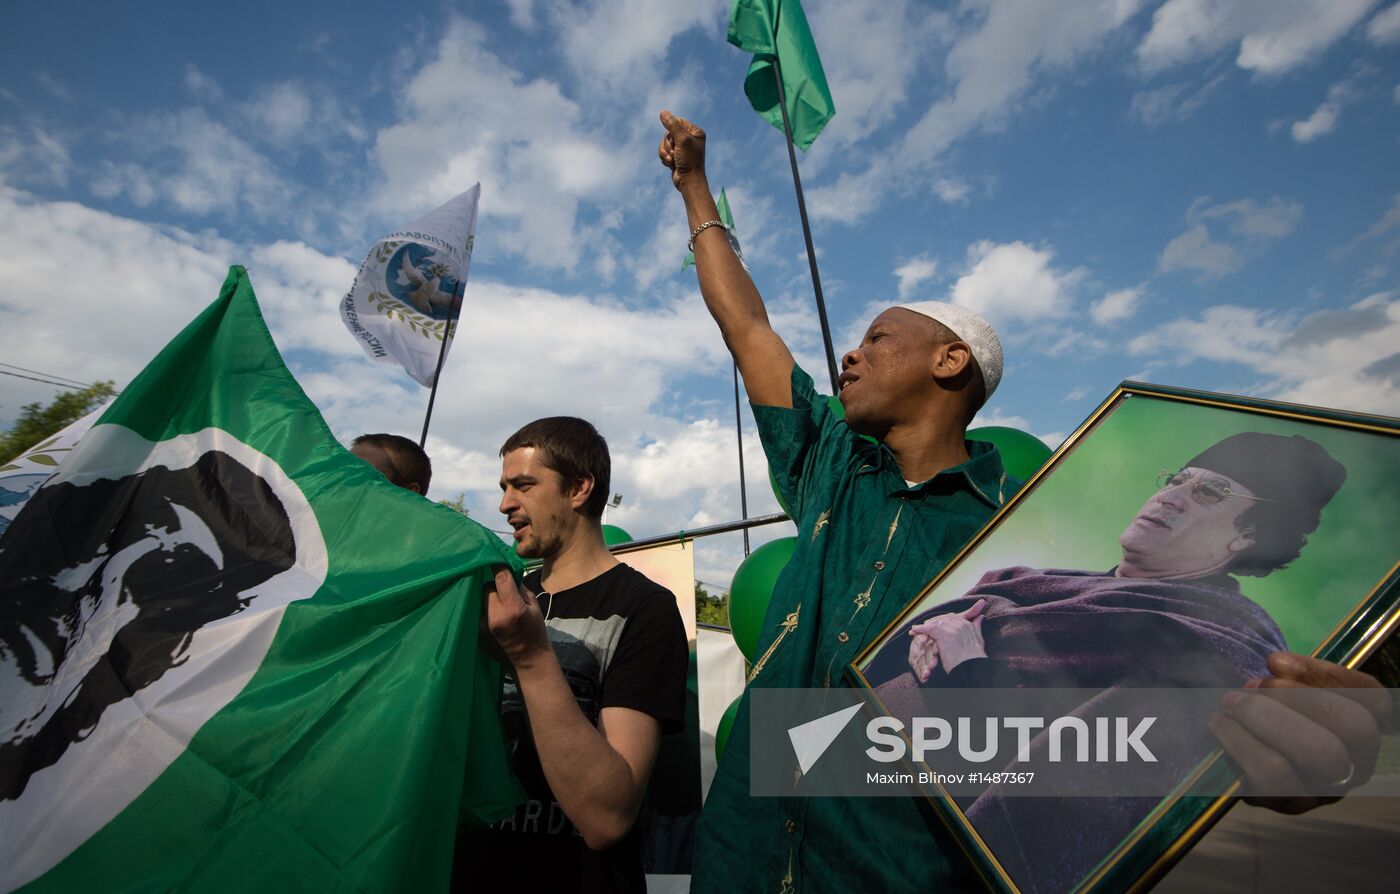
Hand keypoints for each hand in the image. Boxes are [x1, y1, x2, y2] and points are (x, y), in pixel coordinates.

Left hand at [484, 567, 551, 669]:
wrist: (528, 661)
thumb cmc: (535, 631)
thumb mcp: (534, 606)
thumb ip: (519, 588)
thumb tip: (506, 572)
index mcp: (513, 608)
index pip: (500, 578)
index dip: (497, 565)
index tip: (494, 558)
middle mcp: (495, 616)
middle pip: (486, 587)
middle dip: (494, 586)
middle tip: (503, 594)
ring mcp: (482, 626)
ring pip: (479, 598)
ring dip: (486, 598)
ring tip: (496, 606)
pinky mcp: (476, 632)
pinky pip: (475, 611)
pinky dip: (482, 609)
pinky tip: (490, 616)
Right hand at [658, 110, 706, 190]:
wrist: (689, 182)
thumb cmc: (689, 160)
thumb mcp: (681, 140)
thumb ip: (672, 125)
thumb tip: (663, 112)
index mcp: (696, 132)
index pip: (678, 121)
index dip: (672, 130)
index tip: (675, 140)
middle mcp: (690, 139)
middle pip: (669, 132)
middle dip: (668, 143)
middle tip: (674, 152)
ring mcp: (682, 148)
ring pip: (665, 143)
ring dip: (665, 152)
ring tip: (672, 160)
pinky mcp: (676, 156)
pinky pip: (664, 151)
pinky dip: (665, 157)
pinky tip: (670, 165)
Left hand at [907, 599, 987, 679]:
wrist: (972, 668)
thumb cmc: (974, 659)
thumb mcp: (979, 640)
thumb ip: (977, 627)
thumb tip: (981, 617)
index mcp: (968, 625)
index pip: (953, 618)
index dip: (943, 620)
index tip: (936, 622)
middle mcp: (960, 623)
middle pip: (944, 618)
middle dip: (933, 621)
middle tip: (924, 624)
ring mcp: (952, 627)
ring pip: (935, 623)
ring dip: (925, 626)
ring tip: (916, 629)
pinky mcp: (943, 633)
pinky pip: (929, 628)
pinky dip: (920, 629)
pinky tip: (913, 631)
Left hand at [1209, 652, 1391, 813]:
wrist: (1240, 757)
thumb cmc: (1271, 714)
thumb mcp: (1289, 692)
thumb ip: (1292, 678)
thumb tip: (1277, 666)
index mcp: (1363, 731)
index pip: (1373, 701)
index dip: (1325, 675)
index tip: (1274, 661)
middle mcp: (1357, 764)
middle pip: (1354, 727)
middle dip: (1297, 697)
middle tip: (1252, 685)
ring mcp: (1328, 789)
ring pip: (1317, 754)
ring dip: (1266, 718)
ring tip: (1230, 703)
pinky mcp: (1291, 804)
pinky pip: (1273, 778)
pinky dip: (1241, 742)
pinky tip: (1221, 725)